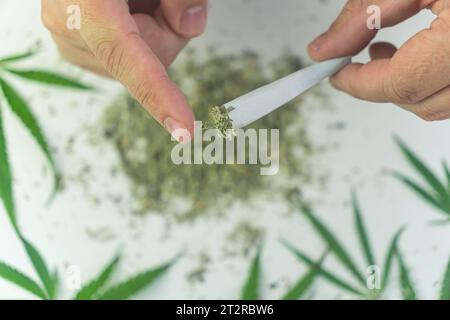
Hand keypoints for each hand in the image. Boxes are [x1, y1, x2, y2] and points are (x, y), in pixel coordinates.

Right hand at [42, 0, 208, 136]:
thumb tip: (191, 24)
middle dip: (169, 29)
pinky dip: (139, 38)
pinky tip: (123, 10)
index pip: (125, 55)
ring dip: (154, 31)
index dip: (158, 94)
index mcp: (83, 2)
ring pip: (142, 64)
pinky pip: (127, 61)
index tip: (183, 129)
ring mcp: (68, 40)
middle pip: (153, 58)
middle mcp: (68, 25)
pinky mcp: (76, 48)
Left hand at [308, 0, 449, 120]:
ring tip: (383, 52)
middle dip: (379, 86)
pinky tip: (415, 54)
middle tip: (353, 62)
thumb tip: (325, 49)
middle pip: (422, 102)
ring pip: (440, 104)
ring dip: (404, 86)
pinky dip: (429, 82)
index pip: (403, 83)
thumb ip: (364, 14)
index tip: (335, 73)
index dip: (359, 83)